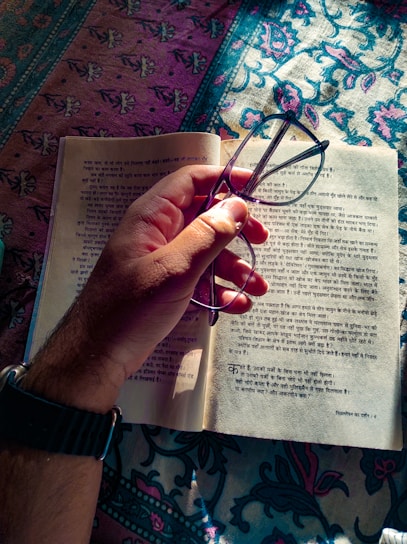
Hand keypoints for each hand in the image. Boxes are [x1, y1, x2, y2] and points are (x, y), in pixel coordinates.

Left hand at [28, 165, 268, 410]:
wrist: (100, 354)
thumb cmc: (132, 305)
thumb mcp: (174, 268)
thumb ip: (207, 235)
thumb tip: (237, 204)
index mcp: (153, 216)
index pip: (190, 181)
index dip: (223, 178)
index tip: (254, 186)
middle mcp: (159, 232)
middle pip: (205, 216)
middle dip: (236, 229)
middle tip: (262, 240)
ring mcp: (164, 260)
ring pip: (207, 251)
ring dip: (234, 266)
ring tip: (259, 287)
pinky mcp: (169, 285)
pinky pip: (201, 278)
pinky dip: (220, 289)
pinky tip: (238, 305)